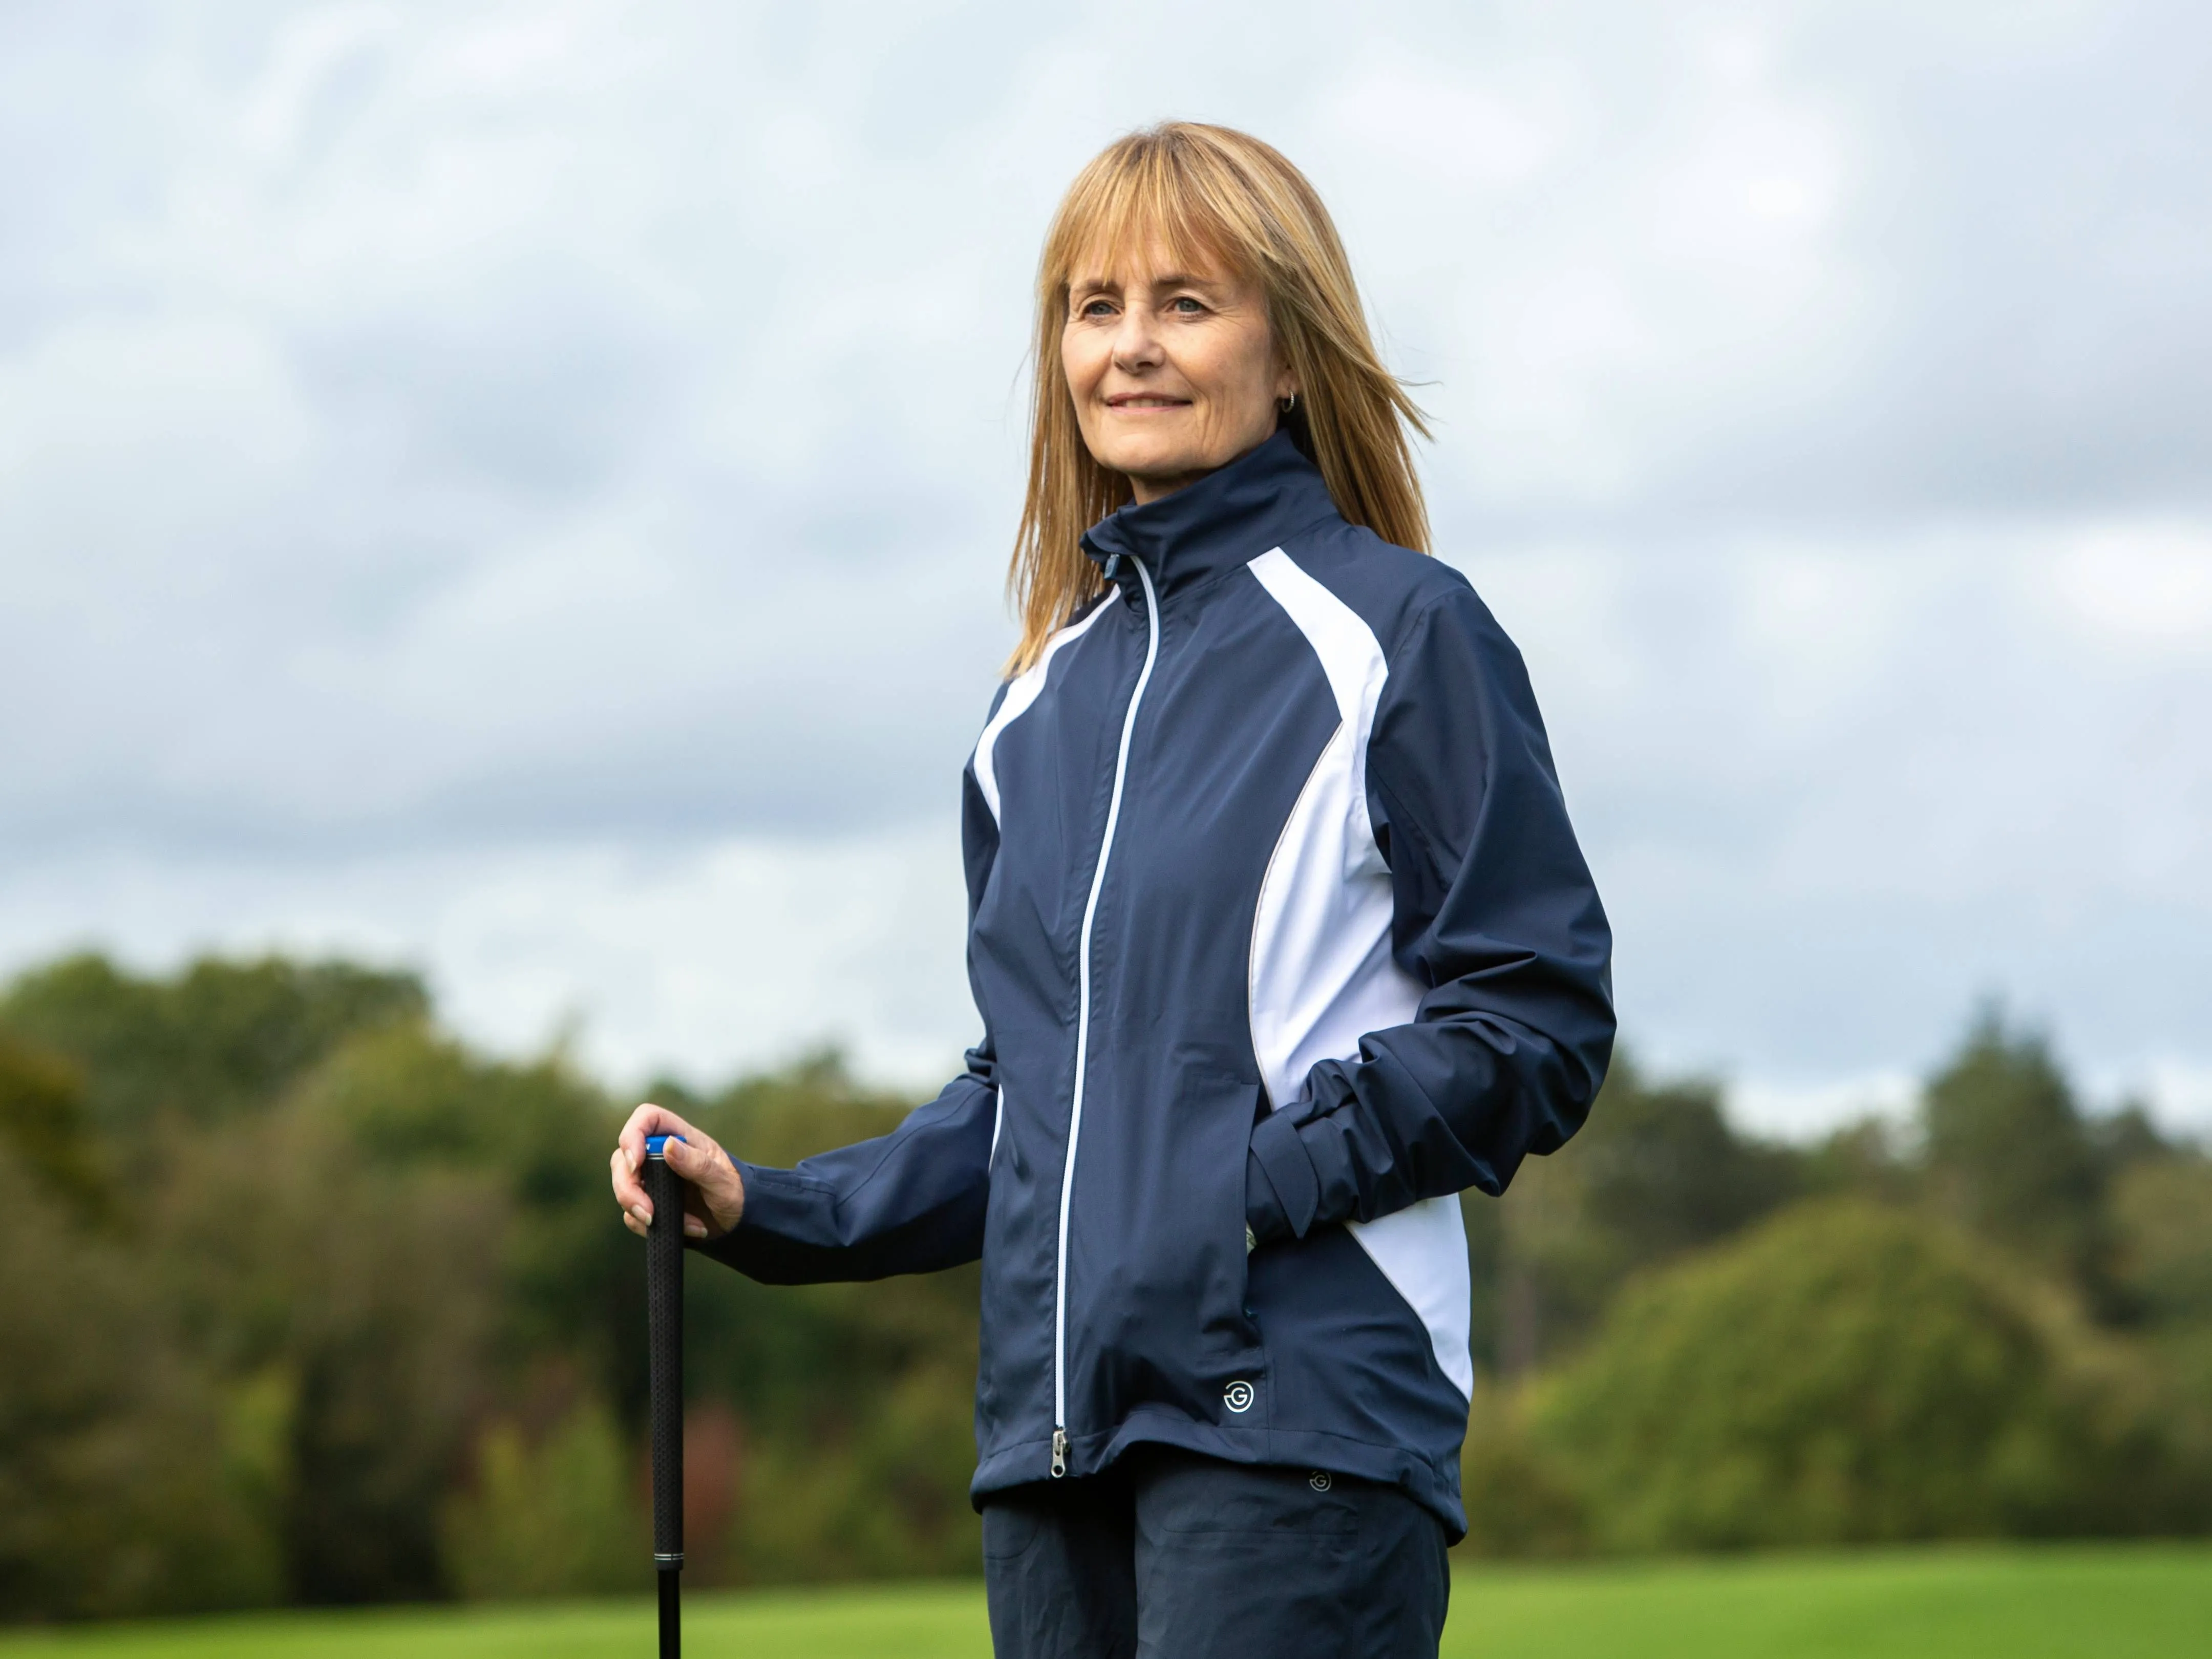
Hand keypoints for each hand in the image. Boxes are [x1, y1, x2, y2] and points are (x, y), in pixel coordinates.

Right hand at [611, 1102, 745, 1240]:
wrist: (738, 1222)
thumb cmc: (735, 1193)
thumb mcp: (723, 1181)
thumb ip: (698, 1164)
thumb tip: (668, 1145)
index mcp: (681, 1137)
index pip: (646, 1119)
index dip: (633, 1135)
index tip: (636, 1164)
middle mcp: (660, 1156)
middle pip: (623, 1158)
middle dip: (628, 1188)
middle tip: (649, 1213)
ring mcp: (651, 1180)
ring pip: (622, 1187)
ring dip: (642, 1211)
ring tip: (687, 1226)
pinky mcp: (648, 1203)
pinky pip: (632, 1215)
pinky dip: (654, 1227)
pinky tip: (689, 1230)